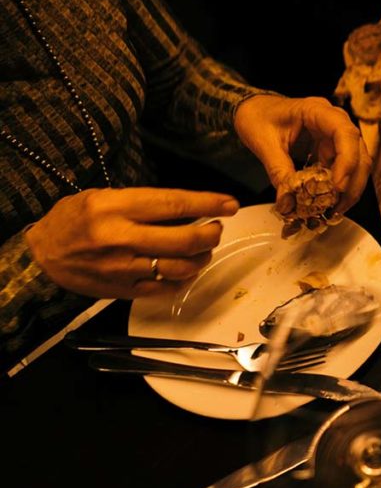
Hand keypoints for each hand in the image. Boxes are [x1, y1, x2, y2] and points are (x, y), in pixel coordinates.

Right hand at [25, 188, 238, 298]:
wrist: (42, 254)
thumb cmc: (75, 219)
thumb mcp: (104, 197)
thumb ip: (144, 203)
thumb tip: (190, 208)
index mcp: (117, 208)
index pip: (174, 204)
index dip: (208, 204)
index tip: (230, 204)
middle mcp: (122, 238)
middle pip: (185, 240)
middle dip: (211, 234)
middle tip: (216, 228)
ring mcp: (124, 268)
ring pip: (181, 267)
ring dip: (202, 258)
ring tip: (204, 248)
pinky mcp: (124, 290)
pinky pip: (166, 288)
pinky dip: (184, 279)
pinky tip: (187, 269)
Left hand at [234, 94, 370, 216]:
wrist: (253, 111)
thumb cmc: (258, 116)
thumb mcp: (264, 142)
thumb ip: (278, 171)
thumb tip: (288, 202)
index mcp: (317, 111)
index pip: (345, 133)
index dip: (347, 160)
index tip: (338, 186)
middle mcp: (333, 122)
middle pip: (358, 152)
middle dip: (353, 182)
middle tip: (338, 206)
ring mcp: (333, 137)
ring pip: (356, 163)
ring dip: (349, 188)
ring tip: (334, 208)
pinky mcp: (330, 150)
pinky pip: (342, 170)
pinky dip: (338, 188)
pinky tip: (328, 202)